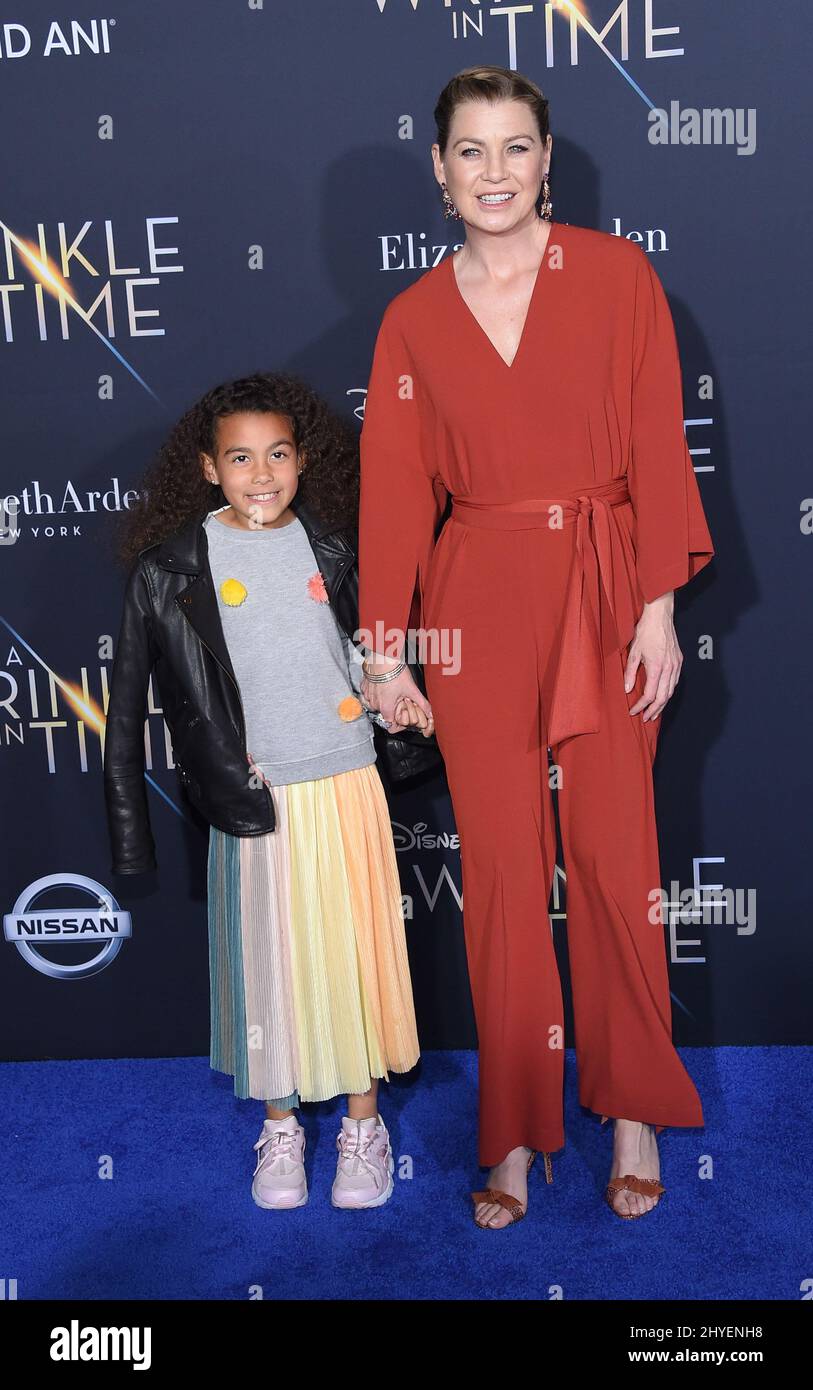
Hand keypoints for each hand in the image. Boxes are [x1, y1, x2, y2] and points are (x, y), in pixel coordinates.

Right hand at [361, 658, 434, 737]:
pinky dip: (376, 693)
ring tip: (392, 691)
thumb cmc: (394, 672)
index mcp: (386, 707)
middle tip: (400, 698)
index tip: (402, 714)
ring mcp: (368, 696)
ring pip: (377, 705)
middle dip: (393, 708)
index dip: (398, 722)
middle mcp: (375, 704)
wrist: (382, 657)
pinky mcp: (364, 688)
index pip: (390, 725)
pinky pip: (369, 695)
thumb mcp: (411, 689)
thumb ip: (422, 703)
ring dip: (384, 700)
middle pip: (385, 713)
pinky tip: (383, 686)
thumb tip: (431, 713)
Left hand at [624, 592, 681, 721]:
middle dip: (654, 711)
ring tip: (654, 712)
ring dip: (662, 704)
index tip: (633, 711)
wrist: (660, 615)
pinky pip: (674, 682)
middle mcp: (669, 668)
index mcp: (656, 667)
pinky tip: (662, 696)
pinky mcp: (679, 661)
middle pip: (663, 698)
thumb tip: (627, 689)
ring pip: (671, 691)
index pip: (649, 695)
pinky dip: (668, 693)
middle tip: (645, 719)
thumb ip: (630, 672)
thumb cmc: (645, 631)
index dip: (640, 706)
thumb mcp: (633, 652)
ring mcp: (676, 665)